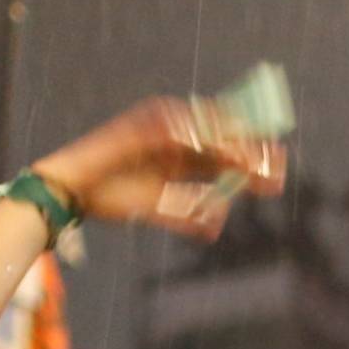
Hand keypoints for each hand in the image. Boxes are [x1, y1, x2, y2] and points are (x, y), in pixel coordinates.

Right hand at [33, 97, 285, 240]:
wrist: (71, 191)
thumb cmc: (110, 198)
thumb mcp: (157, 207)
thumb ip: (186, 214)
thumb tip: (216, 223)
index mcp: (179, 150)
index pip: (223, 148)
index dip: (251, 157)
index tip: (278, 173)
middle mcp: (173, 132)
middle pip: (221, 135)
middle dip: (250, 150)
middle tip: (276, 167)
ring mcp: (158, 125)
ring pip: (206, 130)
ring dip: (231, 145)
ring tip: (254, 164)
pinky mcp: (142, 124)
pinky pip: (180, 129)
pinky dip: (201, 139)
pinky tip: (222, 153)